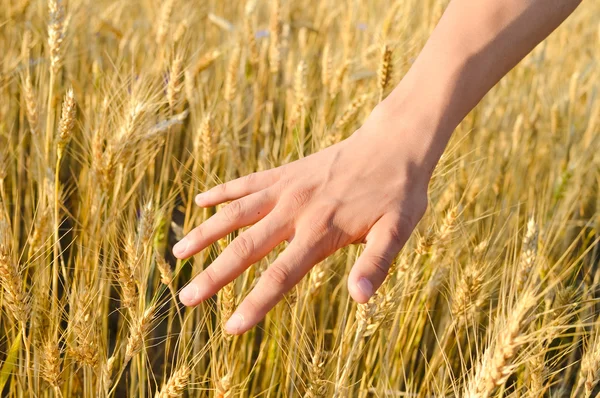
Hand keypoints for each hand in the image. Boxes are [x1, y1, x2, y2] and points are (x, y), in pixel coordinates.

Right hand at [173, 105, 431, 334]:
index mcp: (322, 231)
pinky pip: (247, 182)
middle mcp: (296, 209)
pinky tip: (200, 201)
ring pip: (236, 213)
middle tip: (186, 298)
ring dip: (205, 233)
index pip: (281, 276)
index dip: (254, 304)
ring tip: (177, 252)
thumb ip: (377, 263)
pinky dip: (223, 192)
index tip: (230, 328)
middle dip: (214, 276)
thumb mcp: (399, 229)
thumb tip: (359, 298)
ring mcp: (288, 187)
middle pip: (246, 248)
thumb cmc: (400, 190)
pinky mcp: (287, 171)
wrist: (395, 140)